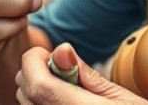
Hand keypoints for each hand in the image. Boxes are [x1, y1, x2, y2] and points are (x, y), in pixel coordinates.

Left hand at [16, 43, 147, 103]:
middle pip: (25, 93)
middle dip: (34, 72)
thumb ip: (87, 75)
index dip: (33, 61)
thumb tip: (61, 49)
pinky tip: (62, 102)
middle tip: (60, 68)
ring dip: (36, 91)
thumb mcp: (121, 98)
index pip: (37, 84)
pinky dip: (40, 104)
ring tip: (64, 88)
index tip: (47, 52)